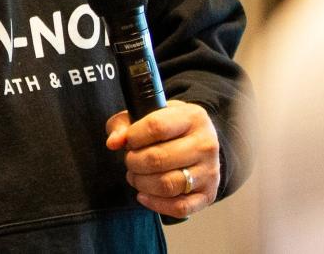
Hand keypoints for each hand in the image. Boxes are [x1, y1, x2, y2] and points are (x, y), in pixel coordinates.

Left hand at [104, 100, 219, 218]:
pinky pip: (179, 208)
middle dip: (134, 162)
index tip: (128, 141)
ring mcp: (210, 171)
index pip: (156, 126)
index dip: (133, 136)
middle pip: (158, 158)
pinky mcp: (208, 194)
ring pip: (167, 185)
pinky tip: (143, 195)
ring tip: (135, 176)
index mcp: (193, 117)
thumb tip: (113, 142)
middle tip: (130, 160)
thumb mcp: (147, 115)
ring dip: (141, 183)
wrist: (199, 143)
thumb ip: (124, 124)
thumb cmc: (168, 128)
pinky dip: (155, 204)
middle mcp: (206, 144)